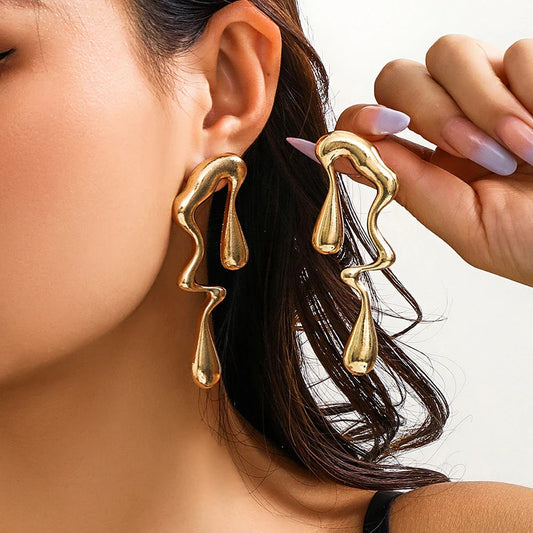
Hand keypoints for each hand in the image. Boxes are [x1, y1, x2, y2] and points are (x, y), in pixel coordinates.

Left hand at [332, 34, 532, 286]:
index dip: (362, 119)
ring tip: (523, 151)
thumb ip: (408, 186)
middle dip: (432, 113)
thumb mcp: (469, 225)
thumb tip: (337, 155)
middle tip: (480, 156)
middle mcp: (453, 119)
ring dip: (484, 105)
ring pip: (450, 53)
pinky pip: (518, 51)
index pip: (371, 120)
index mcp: (429, 161)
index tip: (381, 128)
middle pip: (399, 76)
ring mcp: (494, 89)